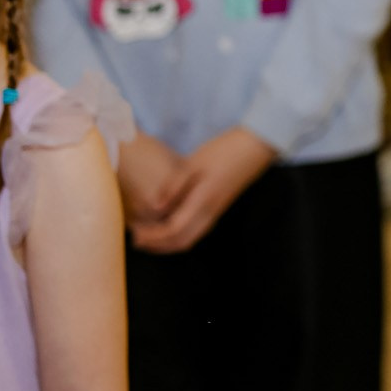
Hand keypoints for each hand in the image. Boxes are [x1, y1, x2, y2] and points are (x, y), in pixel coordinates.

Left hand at [131, 126, 274, 254]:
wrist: (256, 145)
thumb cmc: (224, 150)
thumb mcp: (194, 164)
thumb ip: (173, 187)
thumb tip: (154, 208)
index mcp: (203, 201)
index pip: (173, 231)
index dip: (152, 237)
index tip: (133, 233)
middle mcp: (211, 212)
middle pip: (182, 242)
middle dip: (157, 245)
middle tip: (136, 240)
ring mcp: (217, 210)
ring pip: (190, 238)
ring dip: (168, 242)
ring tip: (148, 235)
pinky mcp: (219, 206)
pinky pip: (197, 230)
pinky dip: (179, 234)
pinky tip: (168, 223)